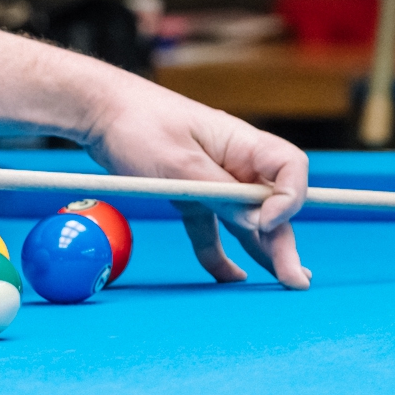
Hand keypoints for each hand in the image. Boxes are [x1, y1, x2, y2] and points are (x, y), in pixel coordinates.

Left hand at [82, 79, 312, 289]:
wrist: (98, 111)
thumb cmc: (138, 124)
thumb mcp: (180, 163)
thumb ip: (220, 193)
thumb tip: (259, 223)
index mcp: (240, 143)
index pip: (289, 168)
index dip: (289, 198)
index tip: (266, 220)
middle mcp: (234, 162)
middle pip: (272, 204)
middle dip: (285, 240)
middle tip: (295, 279)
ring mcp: (213, 179)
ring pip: (246, 220)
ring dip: (264, 250)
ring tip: (284, 283)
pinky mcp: (190, 193)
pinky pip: (212, 226)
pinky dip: (219, 252)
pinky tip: (229, 277)